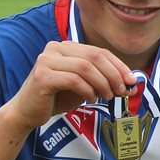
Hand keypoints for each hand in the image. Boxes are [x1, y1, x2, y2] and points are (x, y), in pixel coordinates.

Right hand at [3, 41, 134, 131]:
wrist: (26, 112)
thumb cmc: (57, 98)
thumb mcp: (85, 86)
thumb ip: (104, 81)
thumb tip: (132, 83)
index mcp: (66, 47)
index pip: (99, 52)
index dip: (119, 66)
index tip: (132, 81)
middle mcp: (55, 48)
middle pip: (94, 56)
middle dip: (114, 74)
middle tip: (123, 91)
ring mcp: (47, 60)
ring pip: (85, 67)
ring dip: (102, 83)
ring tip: (107, 97)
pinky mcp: (42, 75)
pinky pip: (73, 80)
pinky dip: (87, 90)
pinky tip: (90, 99)